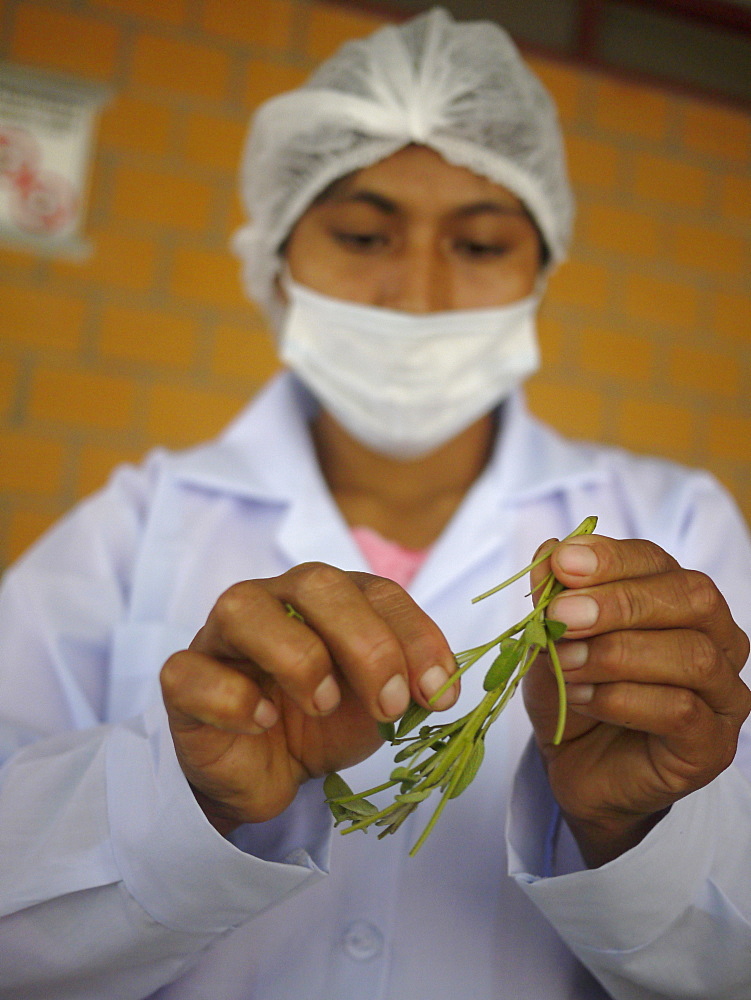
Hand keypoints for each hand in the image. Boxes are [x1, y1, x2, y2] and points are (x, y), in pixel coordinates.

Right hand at [160, 564, 456, 833]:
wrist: (265, 774)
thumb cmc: (322, 722)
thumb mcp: (379, 704)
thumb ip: (411, 684)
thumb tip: (445, 684)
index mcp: (329, 599)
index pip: (377, 590)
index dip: (414, 635)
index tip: (440, 693)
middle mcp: (274, 600)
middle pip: (315, 582)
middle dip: (366, 643)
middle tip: (391, 705)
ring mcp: (221, 637)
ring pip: (243, 608)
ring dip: (298, 657)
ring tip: (323, 705)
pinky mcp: (183, 680)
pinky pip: (192, 672)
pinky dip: (234, 700)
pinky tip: (262, 724)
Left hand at [523, 534, 750, 866]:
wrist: (575, 767)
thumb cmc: (573, 690)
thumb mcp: (551, 638)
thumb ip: (553, 596)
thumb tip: (548, 552)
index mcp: (677, 599)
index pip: (657, 562)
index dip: (611, 558)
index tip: (562, 563)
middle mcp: (716, 639)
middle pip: (692, 599)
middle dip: (621, 602)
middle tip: (564, 614)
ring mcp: (723, 693)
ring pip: (692, 655)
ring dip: (617, 655)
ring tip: (565, 663)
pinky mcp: (713, 745)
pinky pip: (681, 711)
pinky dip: (622, 699)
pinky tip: (581, 698)